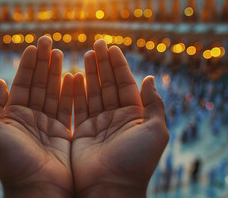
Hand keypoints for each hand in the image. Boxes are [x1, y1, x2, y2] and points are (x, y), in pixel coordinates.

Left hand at [0, 37, 73, 197]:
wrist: (37, 189)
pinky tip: (74, 76)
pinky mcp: (64, 133)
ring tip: (62, 53)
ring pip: (54, 92)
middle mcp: (30, 118)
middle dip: (43, 62)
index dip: (28, 64)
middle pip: (39, 84)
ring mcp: (47, 125)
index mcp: (13, 116)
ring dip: (57, 72)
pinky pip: (68, 107)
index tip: (35, 46)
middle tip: (49, 41)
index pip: (22, 83)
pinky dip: (71, 92)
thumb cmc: (12, 162)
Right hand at [72, 40, 168, 197]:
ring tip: (86, 53)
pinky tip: (73, 75)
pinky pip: (78, 106)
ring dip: (90, 73)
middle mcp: (116, 118)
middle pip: (108, 84)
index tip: (111, 47)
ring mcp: (98, 125)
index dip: (119, 65)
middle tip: (97, 43)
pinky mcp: (81, 132)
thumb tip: (151, 79)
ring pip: (93, 92)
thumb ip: (154, 104)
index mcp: (134, 116)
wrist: (110, 188)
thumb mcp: (155, 132)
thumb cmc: (136, 162)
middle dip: (103, 64)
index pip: (126, 84)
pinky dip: (75, 91)